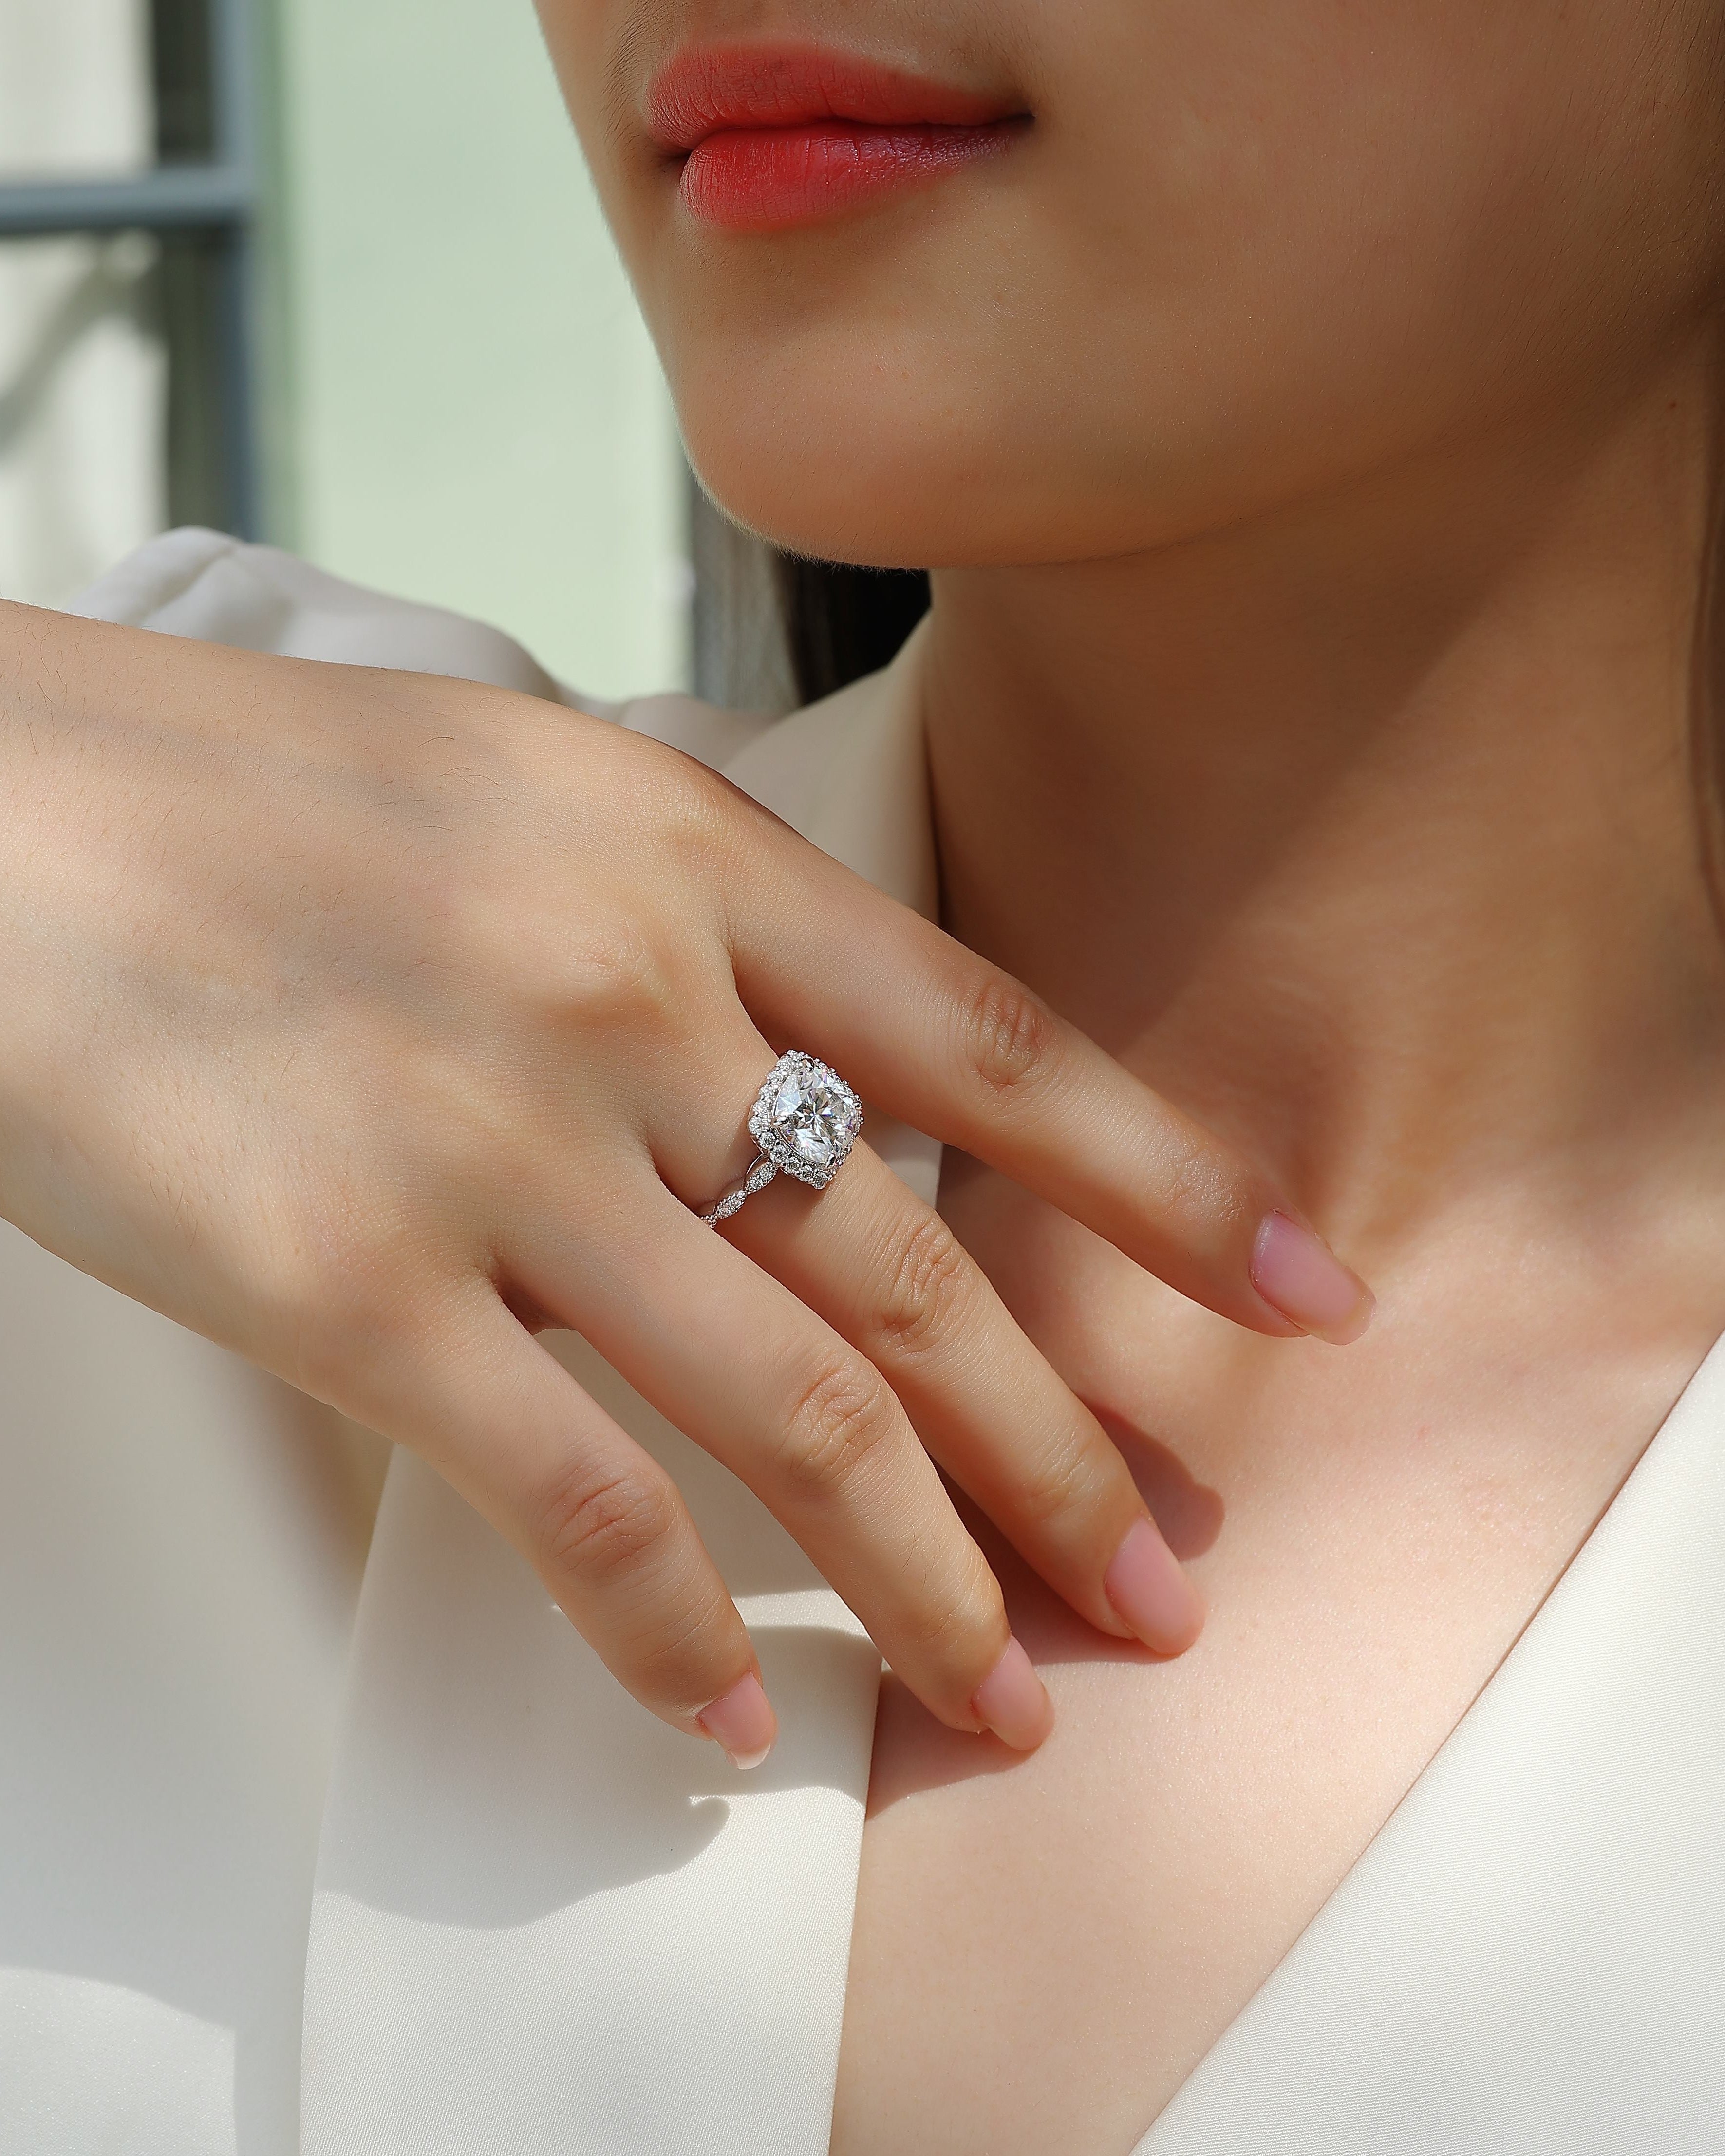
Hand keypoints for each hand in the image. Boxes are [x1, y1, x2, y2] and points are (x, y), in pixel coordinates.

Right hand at [0, 602, 1370, 1761]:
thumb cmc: (258, 808)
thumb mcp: (527, 804)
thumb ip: (701, 934)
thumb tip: (846, 1097)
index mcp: (685, 864)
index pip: (998, 1048)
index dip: (1171, 1184)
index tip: (1304, 1292)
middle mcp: (629, 1006)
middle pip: (923, 1282)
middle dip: (1073, 1461)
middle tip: (1168, 1593)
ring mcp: (494, 1147)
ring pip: (790, 1415)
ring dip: (923, 1580)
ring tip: (1004, 1693)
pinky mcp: (347, 1283)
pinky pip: (563, 1503)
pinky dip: (660, 1637)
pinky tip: (727, 1723)